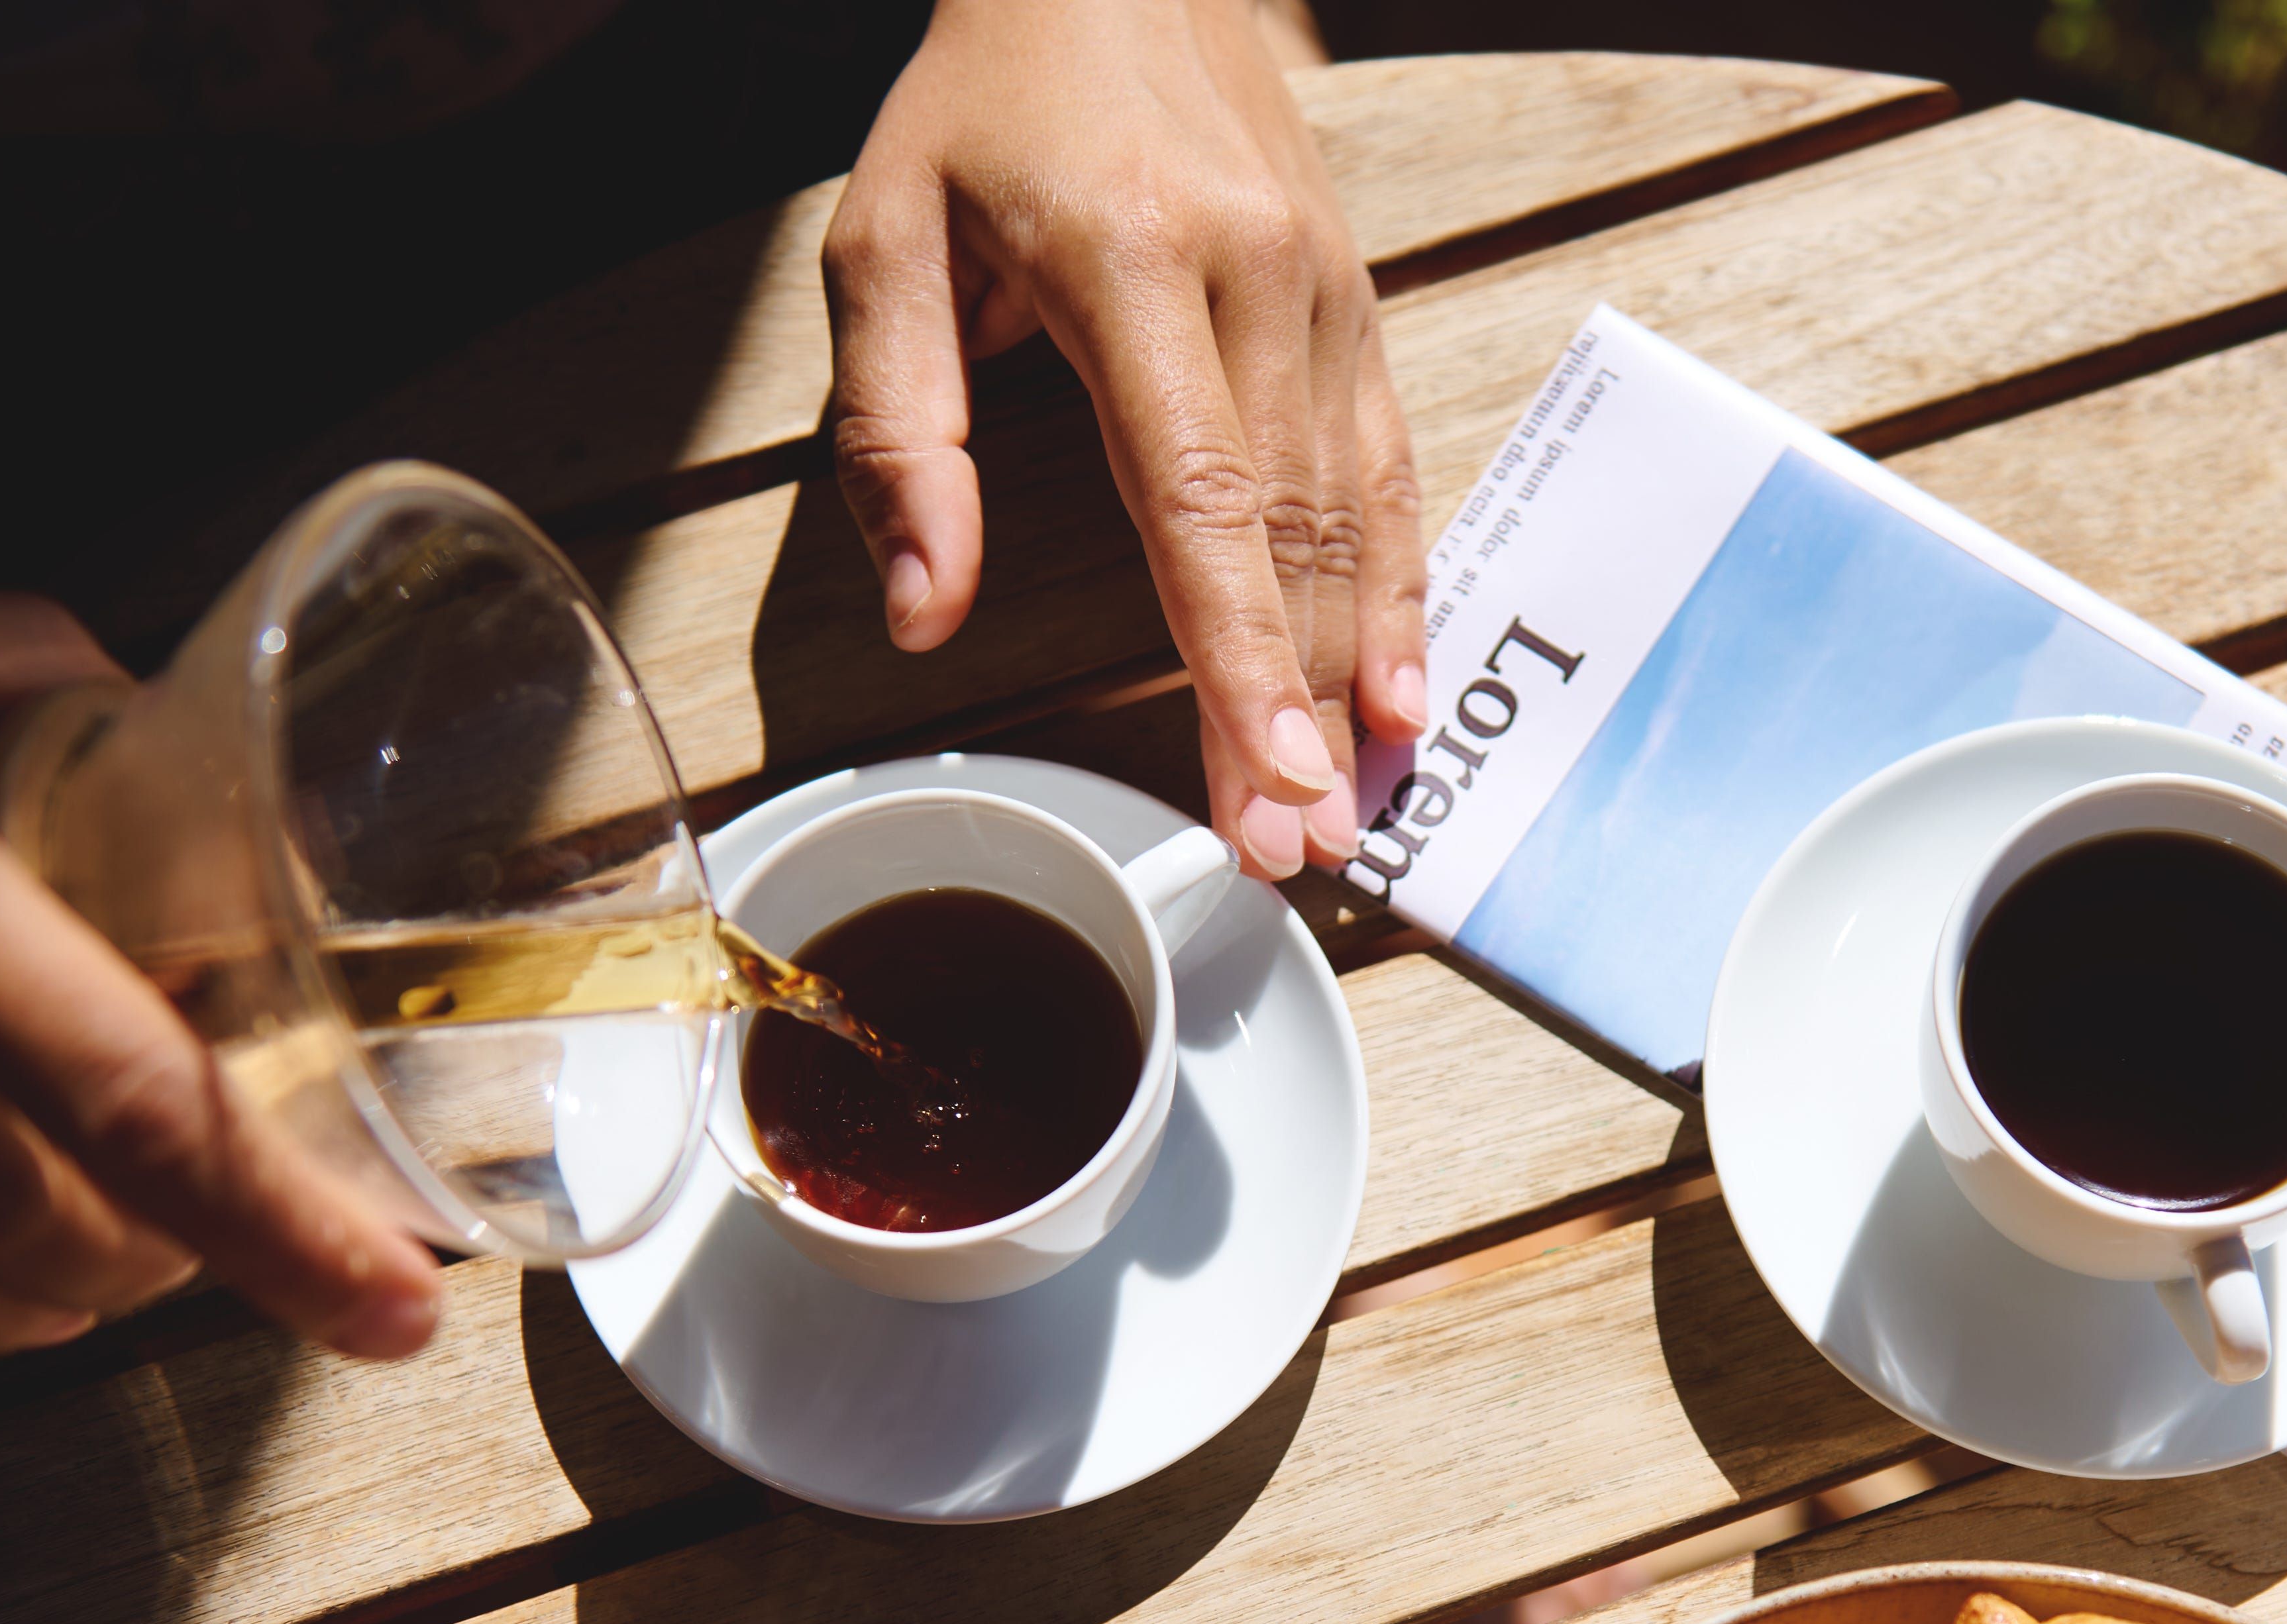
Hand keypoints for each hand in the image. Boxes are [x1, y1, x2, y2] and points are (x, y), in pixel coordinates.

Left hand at [823, 0, 1428, 881]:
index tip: (1266, 776)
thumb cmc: (984, 105)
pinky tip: (1400, 696)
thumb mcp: (884, 240)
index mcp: (1129, 265)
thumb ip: (897, 436)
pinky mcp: (1357, 302)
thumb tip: (922, 615)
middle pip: (1292, 534)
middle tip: (1293, 855)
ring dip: (1360, 674)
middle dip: (1297, 708)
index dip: (1239, 653)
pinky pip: (1391, 469)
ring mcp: (1326, 289)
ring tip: (1350, 809)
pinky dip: (1403, 592)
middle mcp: (1254, 278)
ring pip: (1359, 515)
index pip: (1201, 497)